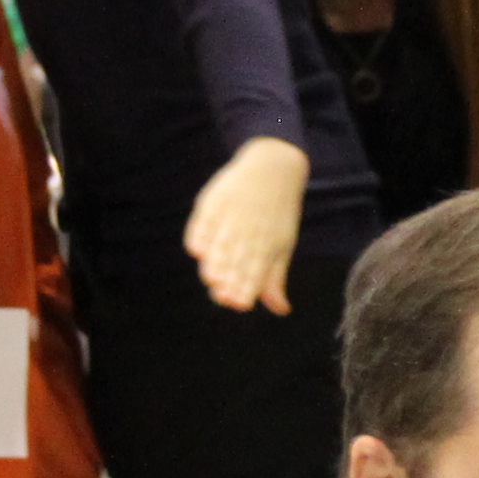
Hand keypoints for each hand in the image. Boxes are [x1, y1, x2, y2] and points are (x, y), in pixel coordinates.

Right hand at [184, 138, 309, 312]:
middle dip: (229, 279)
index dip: (246, 287)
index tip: (239, 304)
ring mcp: (231, 215)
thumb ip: (275, 278)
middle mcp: (249, 230)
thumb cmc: (277, 214)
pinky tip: (196, 250)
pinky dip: (199, 234)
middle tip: (222, 297)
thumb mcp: (282, 244)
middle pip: (236, 258)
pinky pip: (204, 220)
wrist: (273, 167)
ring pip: (221, 242)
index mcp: (268, 243)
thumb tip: (281, 310)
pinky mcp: (215, 201)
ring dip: (215, 261)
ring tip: (210, 278)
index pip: (255, 269)